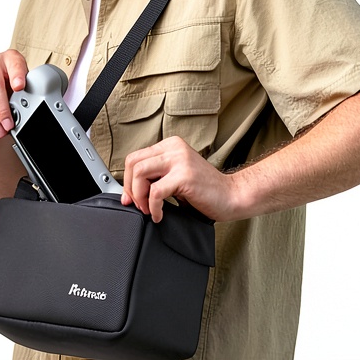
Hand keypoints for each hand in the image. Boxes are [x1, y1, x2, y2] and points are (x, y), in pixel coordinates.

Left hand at [121, 136, 237, 222]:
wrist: (232, 196)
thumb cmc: (206, 190)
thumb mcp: (176, 176)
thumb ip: (156, 176)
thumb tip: (129, 191)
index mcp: (170, 145)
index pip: (135, 157)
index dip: (126, 180)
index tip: (129, 198)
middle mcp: (174, 148)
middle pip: (133, 163)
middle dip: (130, 188)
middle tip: (139, 205)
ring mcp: (180, 160)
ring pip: (140, 173)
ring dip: (139, 196)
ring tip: (149, 209)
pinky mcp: (184, 176)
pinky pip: (155, 192)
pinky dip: (153, 208)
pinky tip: (159, 215)